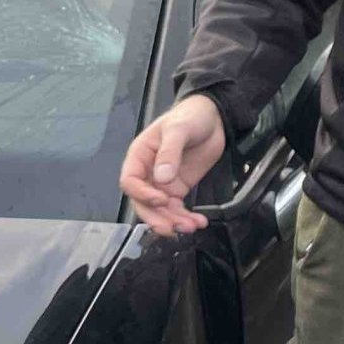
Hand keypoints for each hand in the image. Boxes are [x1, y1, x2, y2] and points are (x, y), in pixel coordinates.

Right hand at [119, 95, 225, 235]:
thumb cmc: (190, 116)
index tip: (162, 200)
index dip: (142, 194)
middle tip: (172, 227)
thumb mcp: (179, 129)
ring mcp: (163, 183)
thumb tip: (161, 177)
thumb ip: (169, 152)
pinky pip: (177, 210)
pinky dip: (186, 218)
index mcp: (140, 155)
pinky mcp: (179, 189)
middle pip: (143, 202)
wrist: (213, 118)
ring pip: (161, 211)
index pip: (130, 181)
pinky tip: (198, 222)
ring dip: (173, 222)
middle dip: (157, 217)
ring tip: (191, 227)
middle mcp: (148, 172)